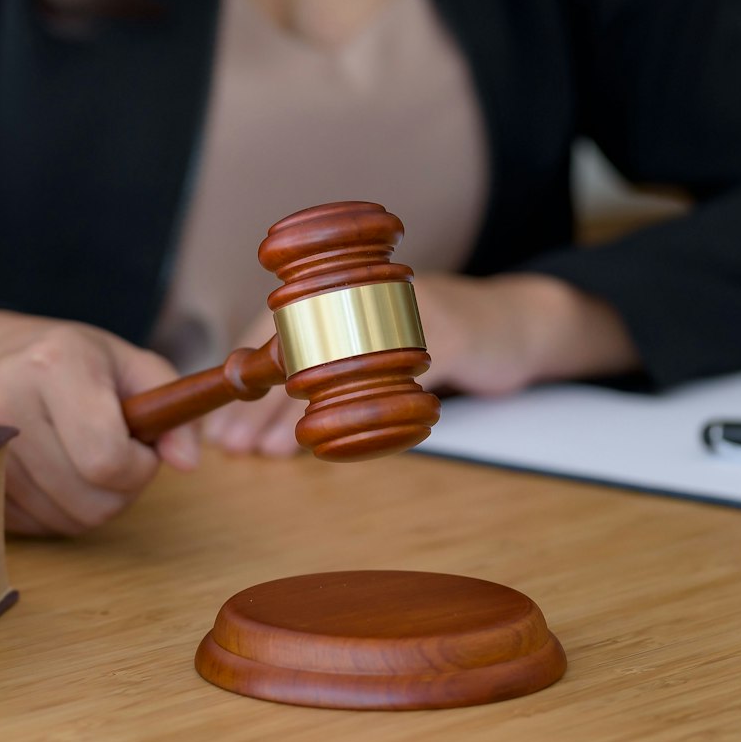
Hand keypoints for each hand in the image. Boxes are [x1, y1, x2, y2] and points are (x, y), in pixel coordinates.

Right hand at [0, 311, 199, 536]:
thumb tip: (188, 462)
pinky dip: (57, 510)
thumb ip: (173, 406)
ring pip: (67, 522)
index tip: (140, 445)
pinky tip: (52, 470)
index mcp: (53, 364)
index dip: (139, 466)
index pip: (107, 459)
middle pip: (91, 502)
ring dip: (91, 502)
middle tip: (115, 453)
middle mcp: (3, 403)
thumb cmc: (68, 361)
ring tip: (81, 457)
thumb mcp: (128, 363)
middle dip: (121, 489)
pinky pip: (37, 528)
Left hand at [204, 274, 638, 457]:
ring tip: (268, 452)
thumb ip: (326, 363)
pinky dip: (368, 417)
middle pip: (302, 348)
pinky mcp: (454, 336)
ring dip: (300, 417)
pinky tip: (340, 443)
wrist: (516, 321)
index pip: (280, 325)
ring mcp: (413, 311)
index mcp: (348, 289)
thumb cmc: (437, 335)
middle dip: (263, 403)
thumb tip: (262, 415)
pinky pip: (401, 382)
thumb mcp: (373, 340)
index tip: (224, 418)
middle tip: (234, 446)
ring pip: (341, 367)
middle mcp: (373, 292)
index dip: (249, 374)